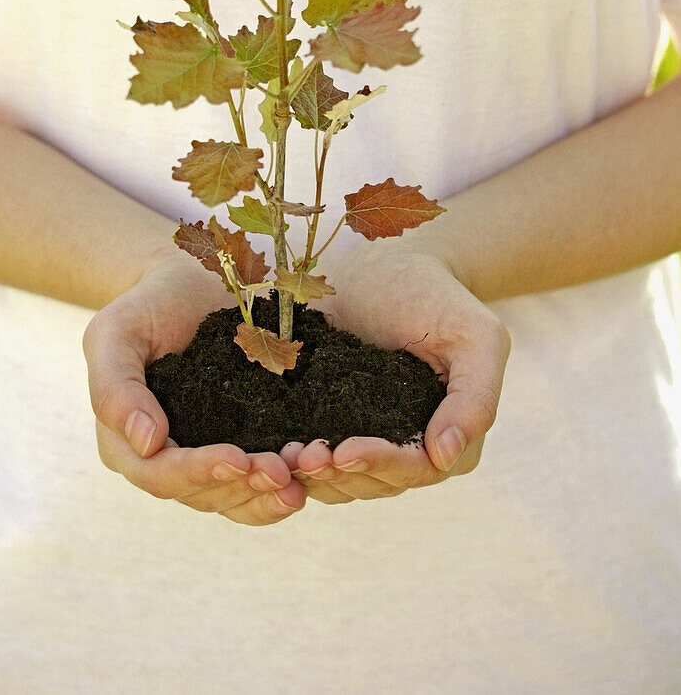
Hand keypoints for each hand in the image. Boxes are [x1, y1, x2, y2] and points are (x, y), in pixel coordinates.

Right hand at [82, 247, 306, 525]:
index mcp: (124, 441)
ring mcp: (201, 458)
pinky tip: (306, 481)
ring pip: (232, 499)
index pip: (160, 473)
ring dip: (265, 497)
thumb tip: (147, 444)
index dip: (199, 471)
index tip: (239, 456)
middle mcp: (161, 460)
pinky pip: (255, 485)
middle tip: (282, 471)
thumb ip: (116, 387)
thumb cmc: (148, 304)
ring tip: (298, 484)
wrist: (190, 282)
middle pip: (201, 494)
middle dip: (242, 486)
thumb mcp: (117, 332)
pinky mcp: (239, 446)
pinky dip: (279, 488)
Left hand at [280, 238, 509, 503]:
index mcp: (455, 435)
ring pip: (344, 481)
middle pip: (377, 482)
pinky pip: (319, 458)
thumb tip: (445, 457)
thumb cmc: (436, 295)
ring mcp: (374, 440)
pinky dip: (295, 459)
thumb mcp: (474, 335)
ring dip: (313, 475)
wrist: (388, 265)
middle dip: (339, 473)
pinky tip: (272, 446)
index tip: (342, 452)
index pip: (418, 468)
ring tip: (281, 455)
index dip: (380, 464)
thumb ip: (475, 396)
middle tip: (300, 457)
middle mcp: (416, 449)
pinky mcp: (336, 425)